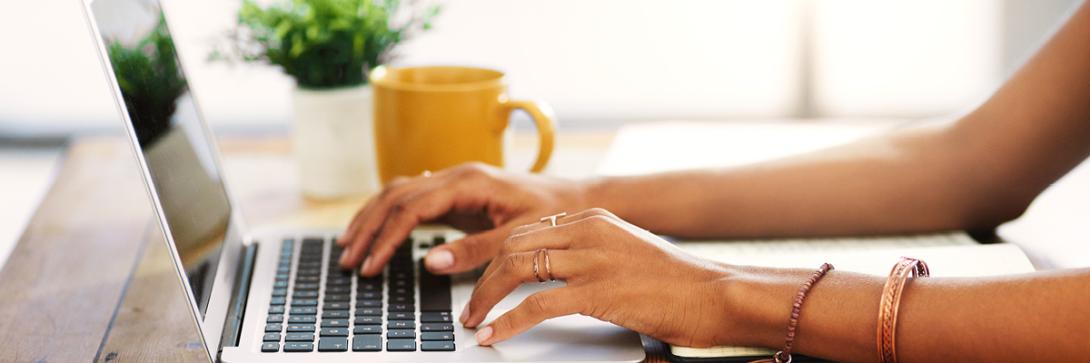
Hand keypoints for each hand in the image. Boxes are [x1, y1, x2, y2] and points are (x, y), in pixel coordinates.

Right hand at [337, 163, 588, 275]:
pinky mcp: (456, 193)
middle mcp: (456, 174)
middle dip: (368, 228)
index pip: (411, 207)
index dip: (386, 237)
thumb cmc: (553, 213)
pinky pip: (412, 198)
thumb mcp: (518, 237)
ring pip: (398, 192)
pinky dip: (389, 214)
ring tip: (350, 246)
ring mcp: (454, 181)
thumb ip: (476, 250)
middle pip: (395, 196)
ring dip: (371, 218)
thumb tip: (431, 262)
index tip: (372, 265)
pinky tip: (376, 229)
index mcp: (469, 181)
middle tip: (349, 260)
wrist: (575, 199)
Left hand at [461, 208, 736, 347]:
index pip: (526, 231)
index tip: (480, 279)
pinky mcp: (599, 291)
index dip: (495, 257)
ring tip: (474, 320)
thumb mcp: (625, 251)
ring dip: (486, 298)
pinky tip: (495, 334)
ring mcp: (592, 259)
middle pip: (513, 246)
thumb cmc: (676, 282)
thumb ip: (590, 252)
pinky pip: (537, 305)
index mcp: (593, 219)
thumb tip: (554, 273)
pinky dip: (508, 321)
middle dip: (482, 278)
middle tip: (469, 305)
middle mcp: (588, 231)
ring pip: (517, 269)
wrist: (715, 293)